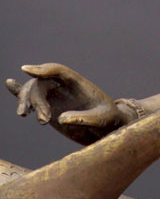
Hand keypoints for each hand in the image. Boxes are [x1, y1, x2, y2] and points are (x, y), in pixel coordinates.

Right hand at [6, 63, 125, 143]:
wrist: (108, 129)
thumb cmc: (109, 121)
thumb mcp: (102, 120)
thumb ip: (83, 118)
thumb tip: (60, 118)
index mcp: (79, 83)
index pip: (58, 70)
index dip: (42, 69)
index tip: (26, 69)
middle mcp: (65, 86)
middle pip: (42, 83)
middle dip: (37, 99)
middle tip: (44, 121)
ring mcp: (56, 95)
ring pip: (34, 90)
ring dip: (29, 102)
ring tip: (34, 119)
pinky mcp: (50, 106)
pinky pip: (33, 95)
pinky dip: (20, 90)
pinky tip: (9, 83)